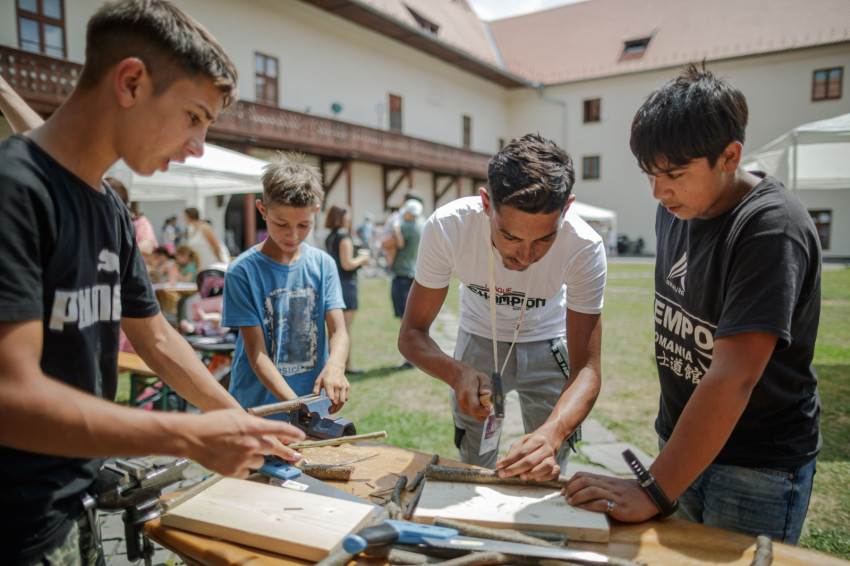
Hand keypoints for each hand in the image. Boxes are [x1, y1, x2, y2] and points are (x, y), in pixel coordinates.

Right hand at [186, 409, 305, 476]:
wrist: (192, 436)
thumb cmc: (211, 423)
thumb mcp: (236, 416)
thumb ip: (253, 423)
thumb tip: (264, 430)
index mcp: (252, 426)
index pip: (279, 429)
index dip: (292, 433)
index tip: (302, 437)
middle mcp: (251, 443)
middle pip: (274, 449)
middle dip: (284, 453)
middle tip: (294, 457)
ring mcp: (243, 458)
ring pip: (260, 461)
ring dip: (256, 458)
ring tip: (240, 451)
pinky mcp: (234, 470)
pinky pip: (247, 472)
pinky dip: (244, 467)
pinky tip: (233, 459)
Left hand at [313, 365, 349, 411]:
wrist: (335, 366)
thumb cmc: (325, 374)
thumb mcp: (318, 381)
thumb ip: (316, 391)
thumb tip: (313, 401)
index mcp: (329, 384)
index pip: (331, 398)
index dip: (328, 406)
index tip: (325, 410)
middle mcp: (338, 385)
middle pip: (337, 401)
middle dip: (333, 409)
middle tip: (329, 412)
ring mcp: (343, 386)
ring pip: (342, 401)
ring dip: (338, 408)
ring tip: (334, 410)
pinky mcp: (347, 387)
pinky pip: (346, 398)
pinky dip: (342, 402)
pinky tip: (338, 403)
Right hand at [451, 366, 491, 421]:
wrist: (459, 378)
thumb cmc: (473, 378)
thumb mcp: (482, 377)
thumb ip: (485, 386)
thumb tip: (487, 393)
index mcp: (468, 393)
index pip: (476, 408)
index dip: (486, 410)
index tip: (490, 404)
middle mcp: (464, 402)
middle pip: (478, 416)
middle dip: (486, 412)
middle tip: (488, 403)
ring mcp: (462, 407)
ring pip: (477, 417)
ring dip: (483, 411)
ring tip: (482, 400)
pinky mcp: (463, 410)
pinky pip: (474, 415)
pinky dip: (479, 411)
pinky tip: (478, 402)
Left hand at [495, 432, 559, 480]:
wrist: (549, 438)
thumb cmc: (532, 443)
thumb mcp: (521, 442)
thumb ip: (513, 452)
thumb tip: (503, 464)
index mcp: (536, 440)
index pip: (521, 451)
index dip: (509, 460)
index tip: (499, 466)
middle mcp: (545, 448)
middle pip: (531, 460)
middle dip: (515, 469)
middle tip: (504, 474)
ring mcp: (552, 457)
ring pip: (545, 466)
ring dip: (532, 473)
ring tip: (521, 477)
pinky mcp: (556, 465)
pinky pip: (555, 472)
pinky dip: (546, 477)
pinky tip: (537, 479)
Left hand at [562, 472, 657, 521]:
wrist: (651, 496)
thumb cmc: (629, 492)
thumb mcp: (612, 485)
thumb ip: (599, 486)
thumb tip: (579, 490)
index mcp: (604, 480)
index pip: (583, 475)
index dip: (570, 482)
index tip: (563, 491)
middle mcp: (608, 485)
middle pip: (584, 481)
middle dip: (571, 489)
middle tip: (565, 498)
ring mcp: (614, 496)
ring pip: (592, 490)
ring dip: (578, 496)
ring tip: (571, 503)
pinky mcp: (621, 507)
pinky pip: (604, 503)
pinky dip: (592, 505)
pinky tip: (586, 508)